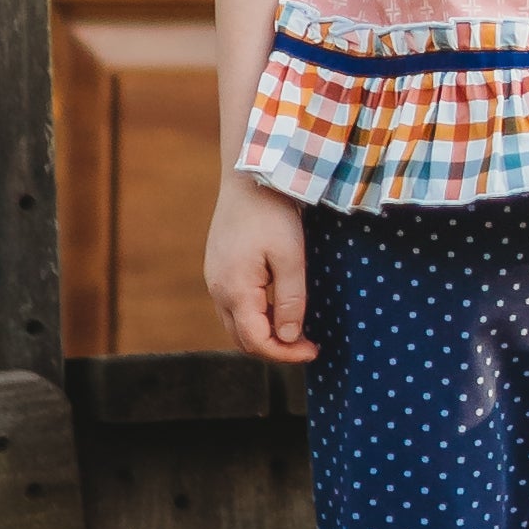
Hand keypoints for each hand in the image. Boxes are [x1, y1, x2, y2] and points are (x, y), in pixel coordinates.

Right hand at [204, 168, 316, 361]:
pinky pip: (234, 304)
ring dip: (264, 331)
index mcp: (235, 290)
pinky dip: (255, 314)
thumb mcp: (291, 257)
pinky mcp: (218, 267)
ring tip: (296, 324)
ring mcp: (215, 278)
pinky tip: (278, 303)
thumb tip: (290, 338)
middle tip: (306, 343)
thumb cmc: (273, 213)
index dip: (285, 354)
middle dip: (274, 348)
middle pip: (242, 339)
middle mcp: (218, 290)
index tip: (313, 350)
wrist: (249, 174)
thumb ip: (291, 300)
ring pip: (236, 323)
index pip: (256, 342)